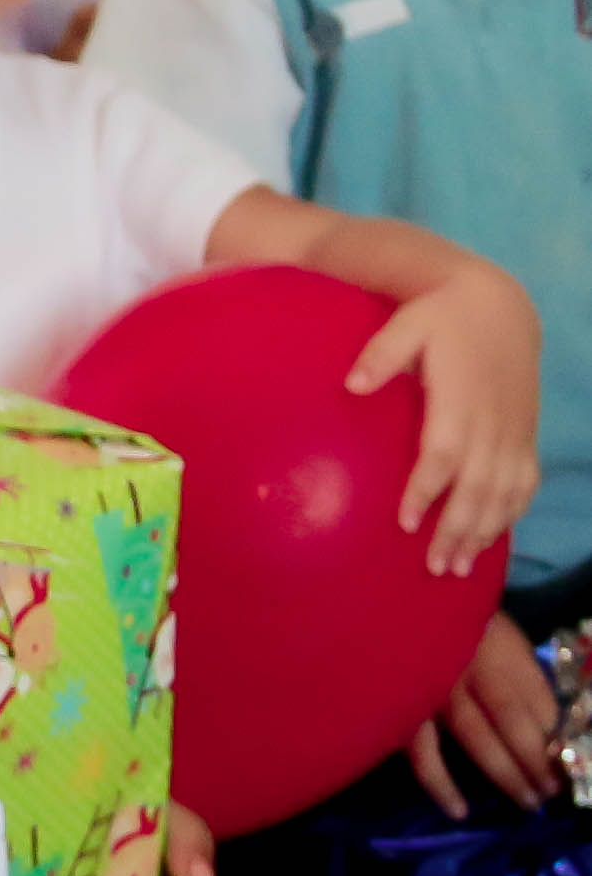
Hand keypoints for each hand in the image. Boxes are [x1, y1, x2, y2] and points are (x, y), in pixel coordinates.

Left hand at [347, 265, 545, 574]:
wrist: (498, 307)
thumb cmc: (441, 318)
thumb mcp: (407, 323)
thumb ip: (380, 354)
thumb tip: (351, 384)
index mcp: (460, 399)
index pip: (443, 454)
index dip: (427, 490)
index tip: (405, 524)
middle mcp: (492, 422)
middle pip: (477, 486)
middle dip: (456, 530)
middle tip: (433, 568)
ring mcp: (513, 431)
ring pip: (503, 493)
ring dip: (483, 532)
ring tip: (458, 568)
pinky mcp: (525, 434)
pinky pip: (524, 483)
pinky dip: (510, 514)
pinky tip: (490, 540)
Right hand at [411, 612, 563, 816]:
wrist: (389, 601)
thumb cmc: (448, 619)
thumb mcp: (495, 632)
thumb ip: (517, 671)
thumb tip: (546, 721)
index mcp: (498, 649)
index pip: (539, 701)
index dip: (556, 737)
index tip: (567, 764)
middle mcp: (470, 669)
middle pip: (514, 724)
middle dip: (538, 762)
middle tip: (553, 792)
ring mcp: (433, 690)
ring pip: (477, 740)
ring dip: (506, 775)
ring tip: (529, 802)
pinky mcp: (401, 708)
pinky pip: (421, 753)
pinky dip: (440, 784)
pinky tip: (459, 810)